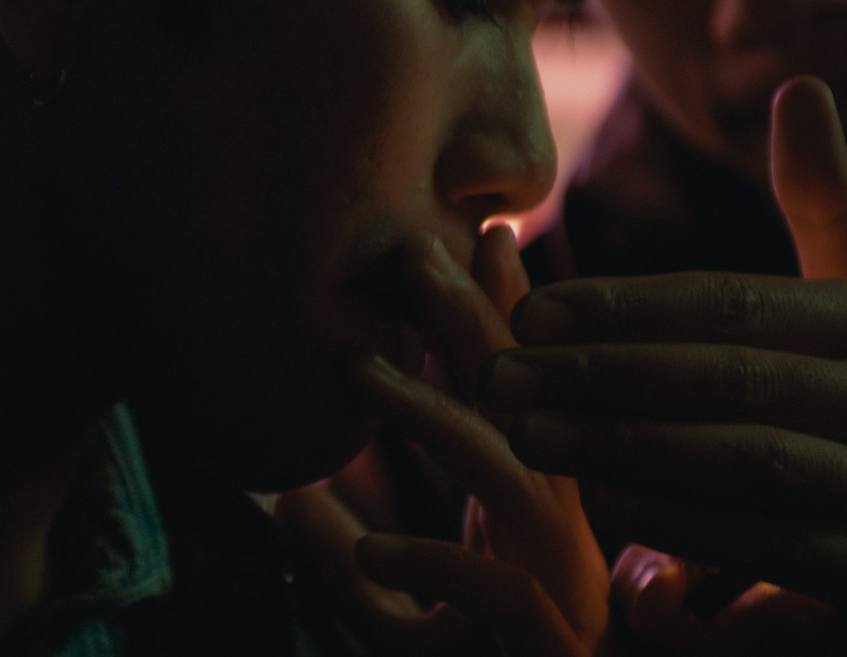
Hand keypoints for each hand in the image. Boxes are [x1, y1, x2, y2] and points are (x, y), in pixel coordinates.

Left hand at [278, 225, 610, 655]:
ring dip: (438, 418)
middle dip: (475, 321)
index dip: (506, 313)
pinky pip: (491, 595)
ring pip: (514, 481)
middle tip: (411, 249)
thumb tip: (281, 492)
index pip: (531, 394)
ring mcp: (564, 592)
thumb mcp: (393, 620)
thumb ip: (350, 556)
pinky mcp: (546, 647)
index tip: (480, 232)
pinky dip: (425, 564)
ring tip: (358, 373)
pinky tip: (364, 545)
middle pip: (532, 409)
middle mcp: (566, 539)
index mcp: (541, 517)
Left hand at [481, 77, 846, 655]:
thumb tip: (798, 84)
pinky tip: (606, 513)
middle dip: (601, 376)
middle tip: (496, 375)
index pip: (736, 305)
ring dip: (623, 451)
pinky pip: (773, 554)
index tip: (528, 307)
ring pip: (744, 468)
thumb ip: (833, 207)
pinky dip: (686, 533)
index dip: (625, 305)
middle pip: (728, 383)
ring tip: (528, 434)